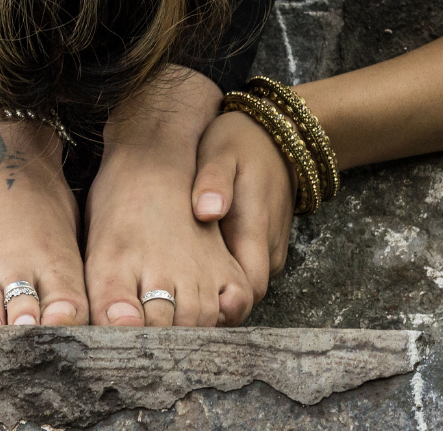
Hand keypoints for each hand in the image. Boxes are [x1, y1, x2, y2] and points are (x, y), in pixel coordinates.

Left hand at [191, 109, 294, 302]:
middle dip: (210, 303)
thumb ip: (214, 182)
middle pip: (242, 299)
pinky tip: (190, 264)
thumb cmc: (242, 144)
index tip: (181, 303)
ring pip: (243, 288)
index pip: (245, 293)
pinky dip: (221, 274)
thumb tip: (207, 211)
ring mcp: (269, 250)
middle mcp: (268, 249)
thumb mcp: (221, 152)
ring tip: (174, 282)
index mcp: (255, 230)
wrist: (275, 136)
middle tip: (167, 298)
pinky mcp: (265, 247)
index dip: (217, 306)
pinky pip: (244, 272)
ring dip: (215, 289)